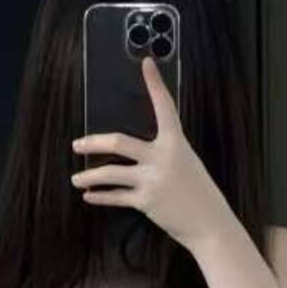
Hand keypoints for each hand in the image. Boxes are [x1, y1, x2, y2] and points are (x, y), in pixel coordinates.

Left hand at [71, 55, 231, 252]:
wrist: (209, 223)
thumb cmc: (199, 193)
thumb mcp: (187, 163)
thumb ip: (164, 153)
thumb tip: (137, 151)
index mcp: (176, 143)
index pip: (164, 107)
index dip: (155, 83)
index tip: (146, 64)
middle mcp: (162, 157)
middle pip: (119, 142)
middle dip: (94, 142)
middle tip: (78, 144)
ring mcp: (152, 180)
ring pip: (110, 173)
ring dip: (89, 177)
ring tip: (77, 179)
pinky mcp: (145, 201)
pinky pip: (116, 197)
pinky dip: (100, 197)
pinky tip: (90, 196)